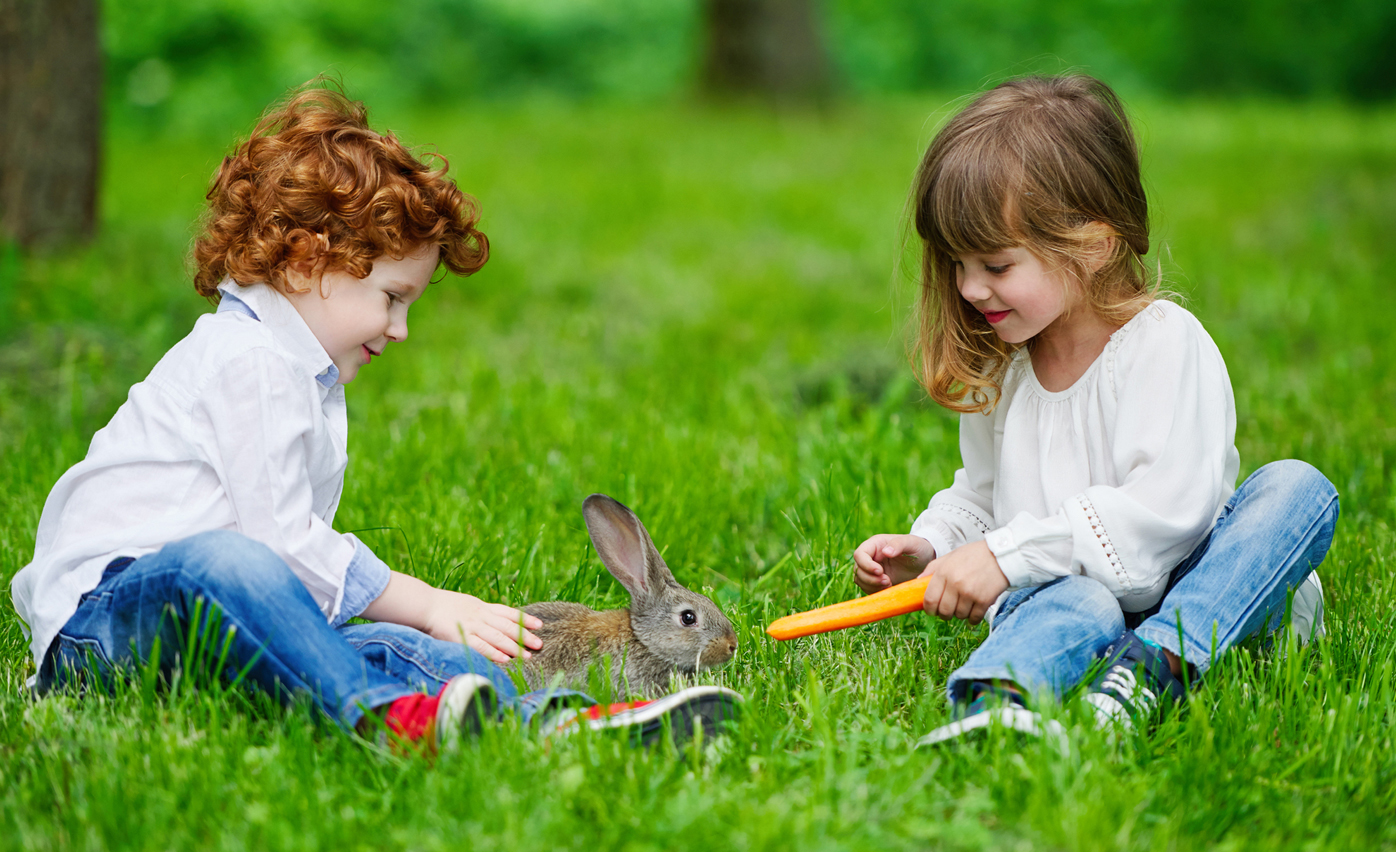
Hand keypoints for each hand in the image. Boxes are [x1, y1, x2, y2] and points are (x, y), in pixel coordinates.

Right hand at [420, 589, 543, 664]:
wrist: (425, 605)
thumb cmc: (445, 606)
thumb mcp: (468, 603)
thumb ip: (483, 611)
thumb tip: (499, 620)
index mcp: (483, 607)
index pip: (509, 612)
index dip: (525, 619)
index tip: (539, 625)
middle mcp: (481, 616)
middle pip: (508, 626)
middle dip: (525, 636)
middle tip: (540, 644)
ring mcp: (472, 626)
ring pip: (497, 637)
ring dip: (514, 647)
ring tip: (528, 656)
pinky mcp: (461, 637)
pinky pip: (480, 646)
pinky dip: (494, 653)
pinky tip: (505, 659)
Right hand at [853, 534, 935, 593]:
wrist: (925, 561)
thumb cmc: (918, 548)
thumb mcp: (911, 542)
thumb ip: (898, 544)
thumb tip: (886, 551)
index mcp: (875, 545)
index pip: (859, 554)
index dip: (866, 564)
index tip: (880, 571)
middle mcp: (870, 557)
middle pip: (858, 570)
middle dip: (870, 578)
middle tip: (888, 581)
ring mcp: (872, 570)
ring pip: (860, 580)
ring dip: (872, 586)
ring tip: (889, 584)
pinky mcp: (877, 581)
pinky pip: (867, 588)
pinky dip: (875, 591)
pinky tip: (889, 589)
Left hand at [919, 540, 1008, 624]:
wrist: (1002, 556)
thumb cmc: (975, 555)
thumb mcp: (950, 556)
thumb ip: (933, 568)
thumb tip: (917, 582)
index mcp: (944, 572)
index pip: (930, 599)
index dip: (929, 609)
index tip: (932, 610)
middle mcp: (955, 584)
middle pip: (944, 611)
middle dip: (944, 614)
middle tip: (949, 610)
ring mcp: (969, 593)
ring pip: (959, 616)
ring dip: (961, 614)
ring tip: (965, 605)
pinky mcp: (984, 600)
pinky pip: (973, 618)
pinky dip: (973, 618)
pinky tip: (975, 611)